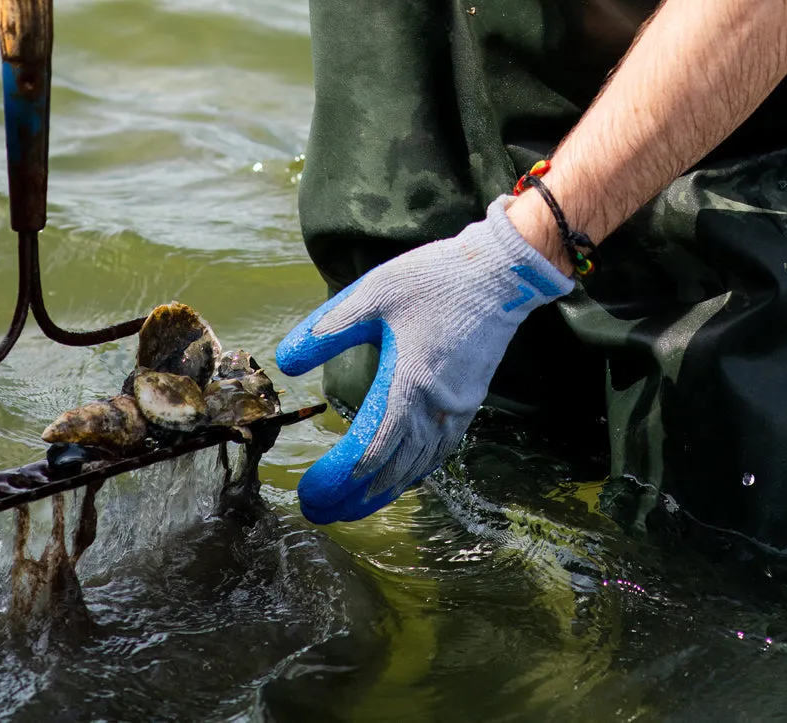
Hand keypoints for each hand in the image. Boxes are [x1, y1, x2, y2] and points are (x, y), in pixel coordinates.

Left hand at [276, 196, 573, 523]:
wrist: (501, 274)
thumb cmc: (436, 280)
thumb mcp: (373, 293)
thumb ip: (327, 329)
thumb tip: (285, 363)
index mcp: (409, 383)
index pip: (368, 449)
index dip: (337, 478)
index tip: (309, 493)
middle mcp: (436, 407)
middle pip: (391, 469)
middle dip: (352, 496)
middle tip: (319, 512)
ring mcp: (457, 409)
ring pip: (417, 467)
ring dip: (382, 491)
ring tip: (352, 508)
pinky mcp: (469, 403)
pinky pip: (438, 452)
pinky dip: (413, 472)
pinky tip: (398, 477)